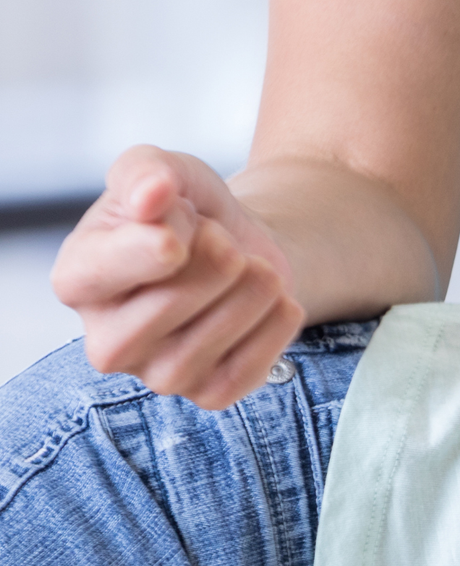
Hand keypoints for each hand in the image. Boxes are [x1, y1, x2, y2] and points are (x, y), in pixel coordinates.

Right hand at [51, 146, 302, 410]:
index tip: (183, 228)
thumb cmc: (190, 212)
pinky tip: (277, 301)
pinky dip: (275, 328)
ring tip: (258, 267)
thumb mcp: (165, 171)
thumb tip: (152, 193)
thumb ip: (146, 172)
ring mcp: (156, 374)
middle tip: (228, 243)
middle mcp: (105, 338)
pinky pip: (246, 372)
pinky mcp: (207, 393)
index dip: (147, 249)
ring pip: (205, 343)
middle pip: (160, 308)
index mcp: (77, 279)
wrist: (244, 249)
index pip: (98, 272)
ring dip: (251, 293)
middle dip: (213, 265)